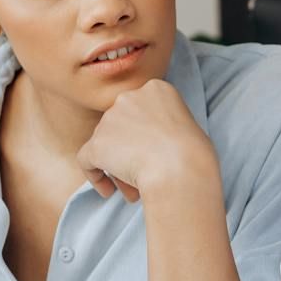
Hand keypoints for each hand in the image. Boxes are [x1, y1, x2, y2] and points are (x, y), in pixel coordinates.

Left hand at [75, 78, 216, 201]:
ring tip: (134, 191)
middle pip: (120, 125)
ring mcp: (109, 120)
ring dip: (117, 166)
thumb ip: (163, 124)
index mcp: (155, 89)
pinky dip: (95, 175)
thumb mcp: (187, 125)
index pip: (140, 110)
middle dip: (128, 150)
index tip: (154, 152)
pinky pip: (86, 160)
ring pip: (105, 144)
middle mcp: (128, 98)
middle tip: (143, 174)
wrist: (182, 168)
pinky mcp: (96, 143)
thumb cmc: (194, 153)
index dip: (144, 134)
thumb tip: (149, 143)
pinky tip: (108, 191)